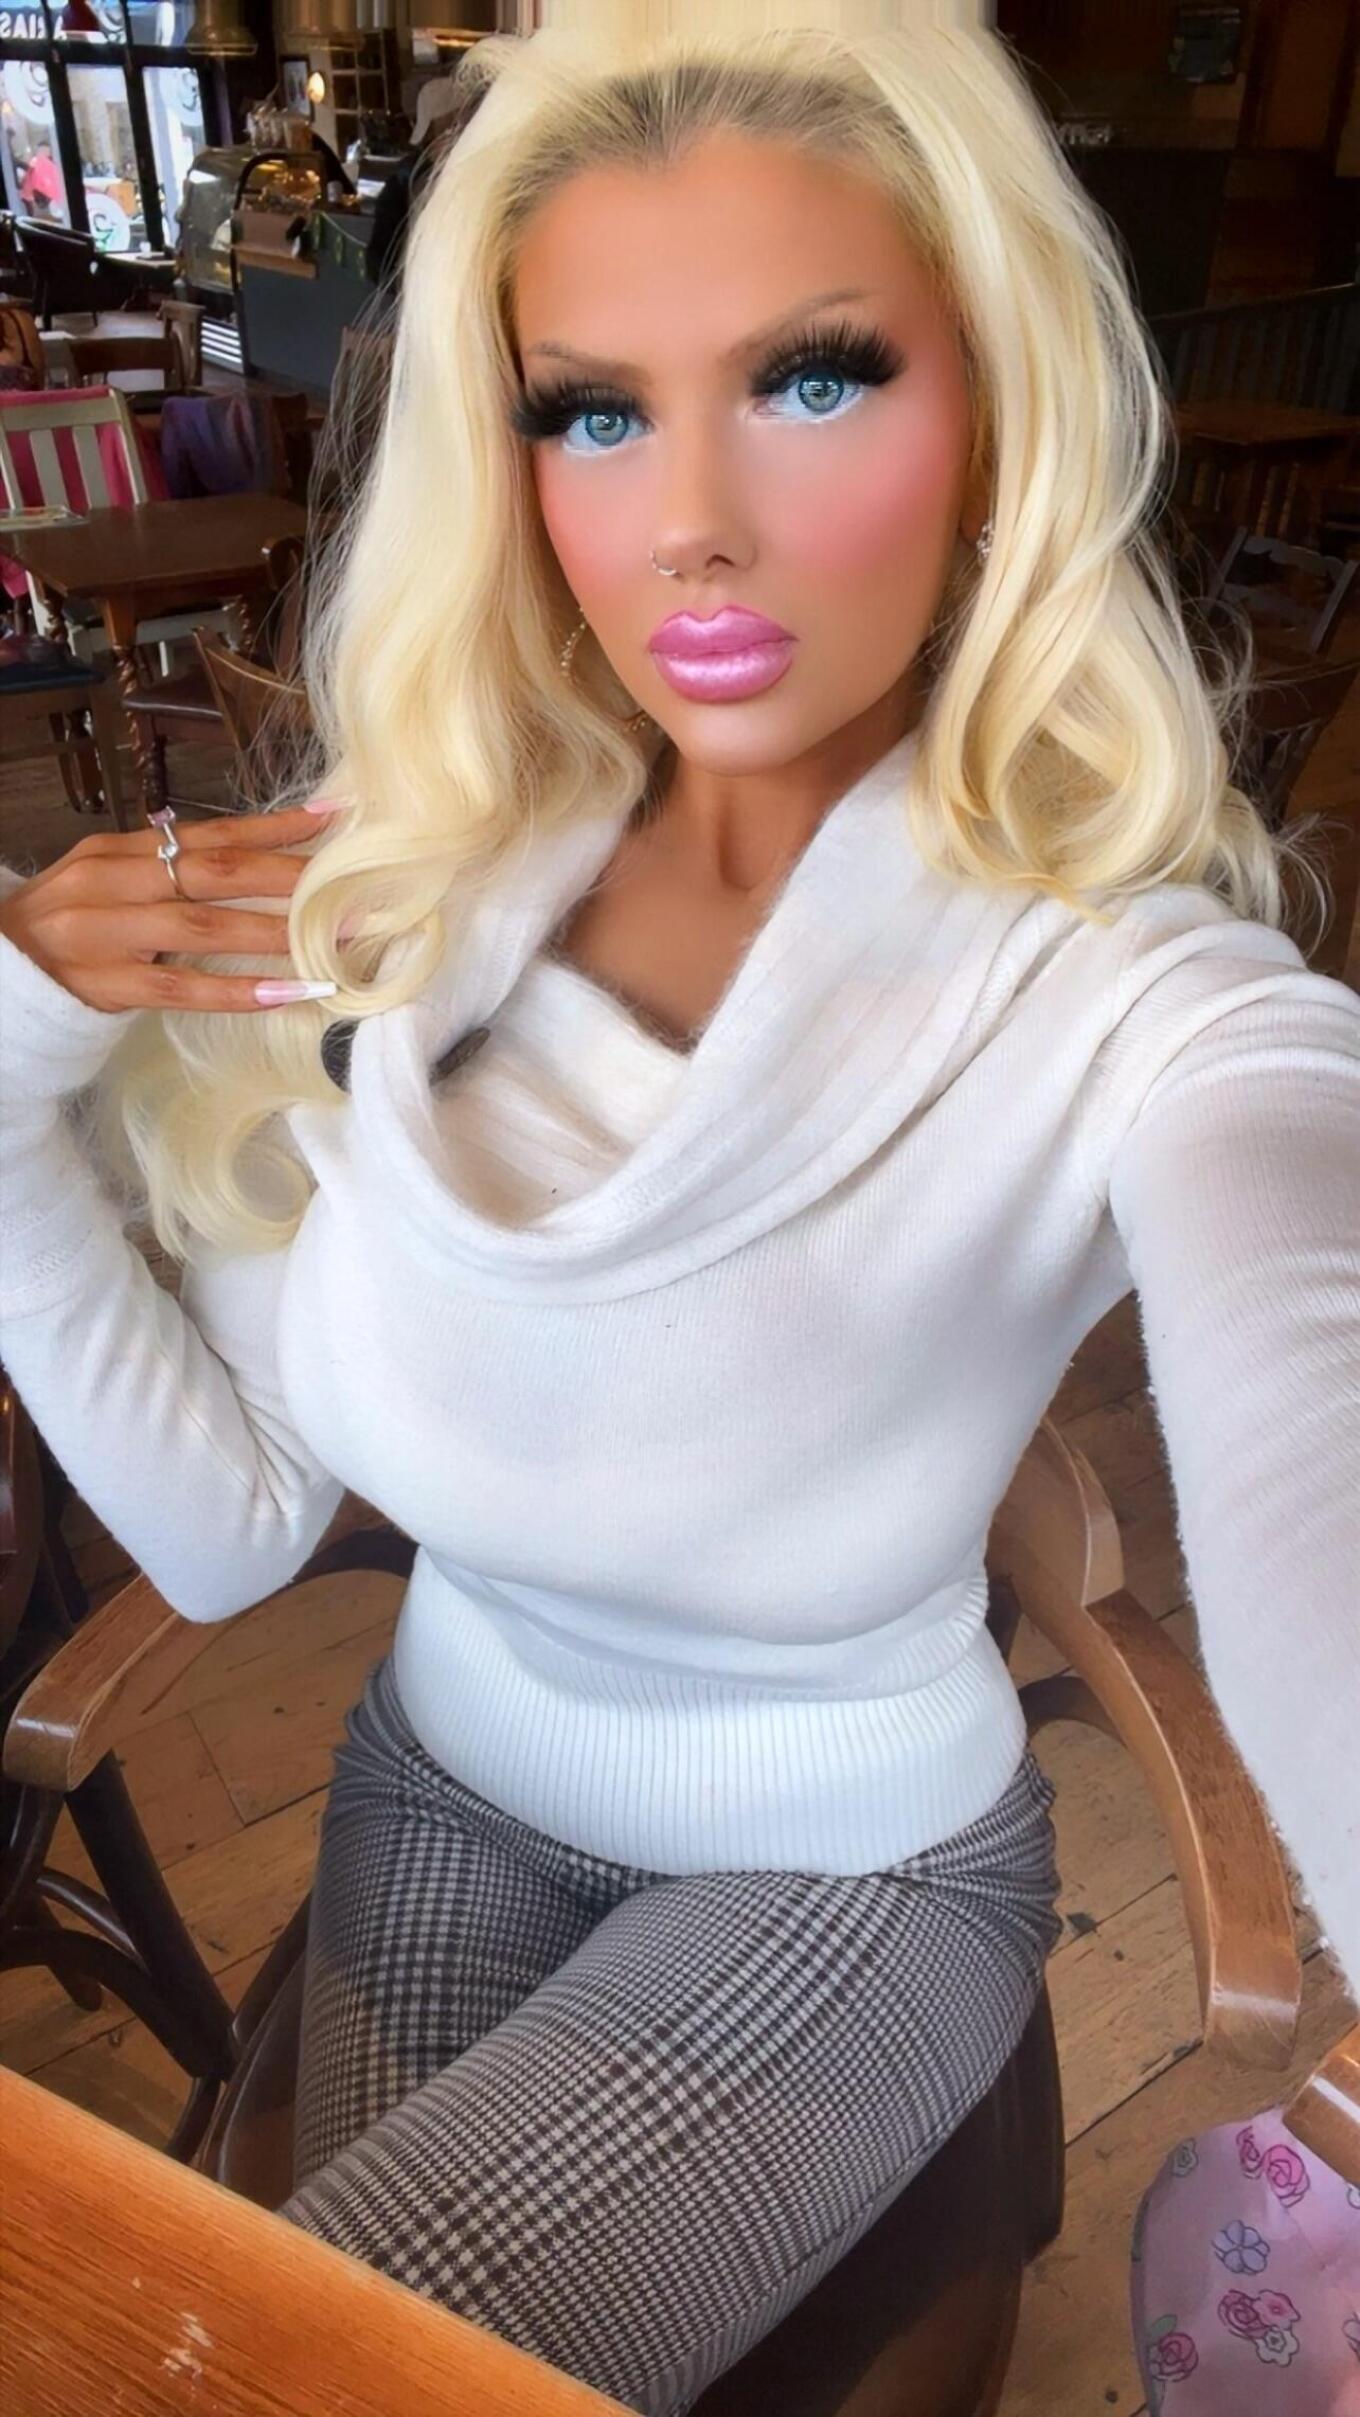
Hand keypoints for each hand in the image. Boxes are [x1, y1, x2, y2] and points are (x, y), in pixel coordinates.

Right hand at [0, 807, 343, 1014]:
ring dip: (276, 935)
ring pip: (204, 927)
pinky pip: (180, 986)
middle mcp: (111, 882)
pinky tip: (284, 993)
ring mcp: (105, 933)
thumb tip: (254, 860)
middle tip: (353, 891)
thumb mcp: (109, 882)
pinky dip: (236, 989)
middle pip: (216, 873)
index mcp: (118, 851)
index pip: (209, 834)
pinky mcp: (104, 984)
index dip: (272, 828)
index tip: (331, 820)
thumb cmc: (67, 925)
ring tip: (334, 942)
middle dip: (290, 880)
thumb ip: (167, 870)